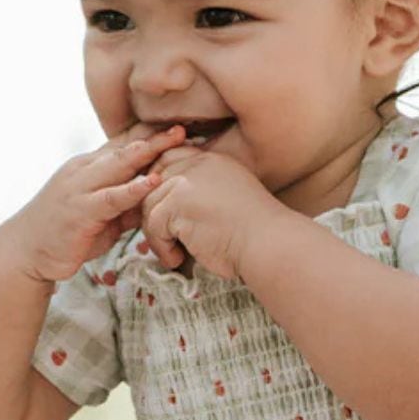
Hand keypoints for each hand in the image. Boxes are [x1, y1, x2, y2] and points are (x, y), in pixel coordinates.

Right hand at [0, 122, 188, 282]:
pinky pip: (111, 197)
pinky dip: (134, 188)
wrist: (24, 252)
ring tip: (175, 140)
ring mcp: (79, 188)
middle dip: (156, 136)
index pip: (123, 143)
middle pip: (125, 147)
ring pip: (118, 164)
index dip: (150, 133)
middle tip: (185, 125)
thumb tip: (155, 199)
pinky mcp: (79, 211)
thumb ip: (126, 203)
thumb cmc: (66, 233)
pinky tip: (153, 181)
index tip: (179, 125)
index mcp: (88, 167)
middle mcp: (83, 170)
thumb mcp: (102, 215)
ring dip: (149, 151)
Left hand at [139, 144, 291, 280]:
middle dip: (153, 213)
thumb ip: (202, 195)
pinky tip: (177, 260)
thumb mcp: (228, 202)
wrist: (269, 244)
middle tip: (164, 241)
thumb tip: (168, 210)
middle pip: (153, 183)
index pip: (171, 160)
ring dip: (158, 236)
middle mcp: (198, 164)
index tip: (164, 213)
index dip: (159, 185)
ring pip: (149, 206)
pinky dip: (161, 248)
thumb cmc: (255, 235)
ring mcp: (187, 181)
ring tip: (175, 255)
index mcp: (213, 161)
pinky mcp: (178, 202)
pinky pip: (153, 226)